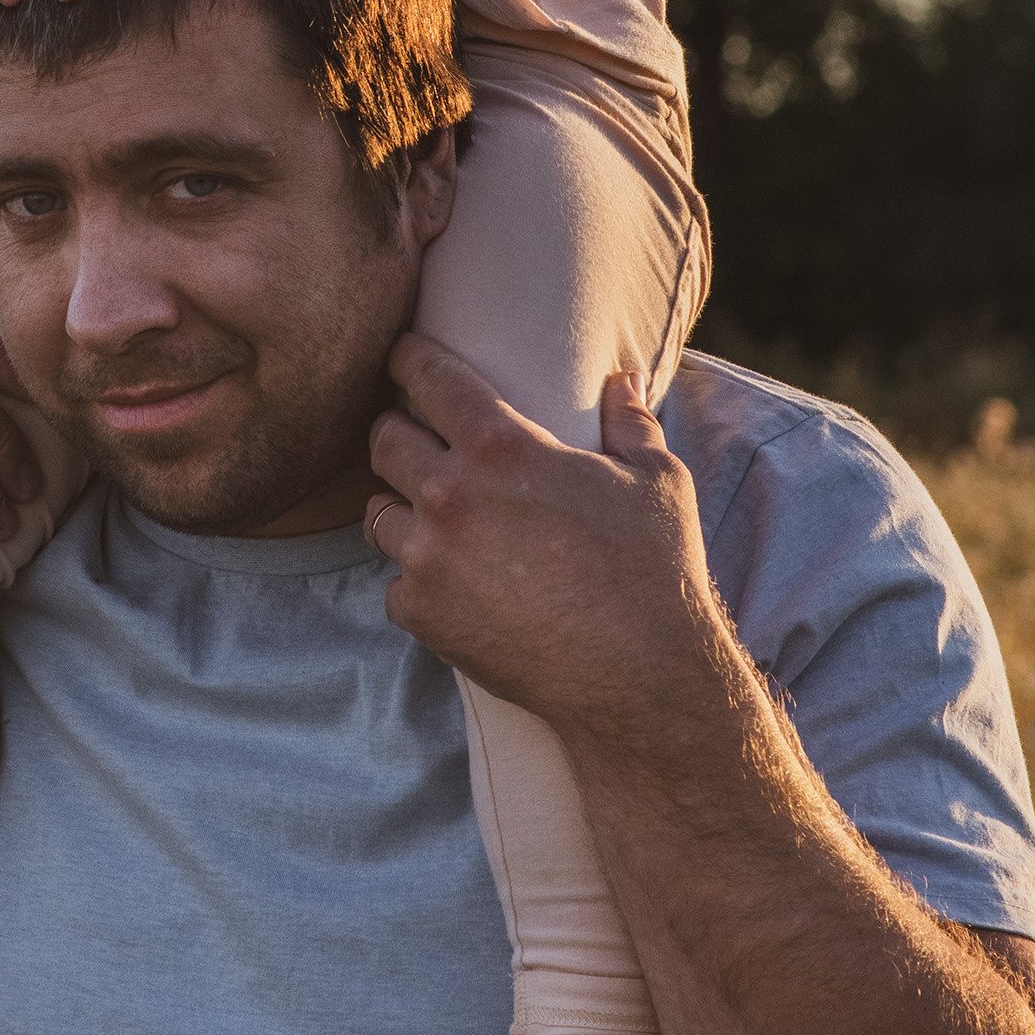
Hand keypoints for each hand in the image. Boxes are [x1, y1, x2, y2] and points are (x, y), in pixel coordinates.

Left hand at [363, 346, 723, 735]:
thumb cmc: (654, 570)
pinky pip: (395, 583)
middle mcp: (448, 494)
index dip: (410, 358)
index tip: (404, 356)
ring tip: (434, 517)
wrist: (642, 679)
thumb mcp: (657, 480)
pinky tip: (455, 585)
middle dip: (398, 432)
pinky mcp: (422, 614)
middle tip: (419, 439)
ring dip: (401, 508)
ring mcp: (427, 558)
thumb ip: (629, 421)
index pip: (426, 376)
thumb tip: (621, 380)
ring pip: (377, 513)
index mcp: (500, 445)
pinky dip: (418, 581)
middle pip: (383, 439)